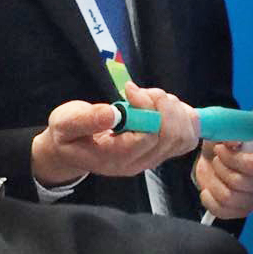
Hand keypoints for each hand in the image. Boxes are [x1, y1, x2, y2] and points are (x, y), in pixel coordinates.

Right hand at [31, 82, 199, 185]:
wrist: (72, 149)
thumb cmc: (68, 135)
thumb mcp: (65, 124)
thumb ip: (86, 120)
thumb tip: (112, 113)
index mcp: (116, 158)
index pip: (149, 137)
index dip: (147, 109)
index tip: (130, 90)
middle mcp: (139, 162)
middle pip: (172, 137)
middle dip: (163, 106)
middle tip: (143, 92)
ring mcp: (152, 158)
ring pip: (184, 137)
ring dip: (174, 109)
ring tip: (151, 97)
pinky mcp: (161, 150)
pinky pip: (187, 137)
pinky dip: (184, 117)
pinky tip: (165, 106)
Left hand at [194, 140, 252, 219]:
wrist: (215, 160)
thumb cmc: (225, 146)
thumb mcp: (226, 133)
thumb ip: (230, 134)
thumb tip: (232, 142)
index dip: (233, 158)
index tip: (220, 149)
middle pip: (239, 182)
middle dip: (220, 168)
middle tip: (216, 159)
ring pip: (228, 197)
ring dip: (213, 182)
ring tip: (213, 172)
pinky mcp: (240, 212)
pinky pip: (221, 211)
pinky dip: (209, 199)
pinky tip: (208, 189)